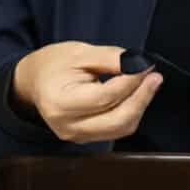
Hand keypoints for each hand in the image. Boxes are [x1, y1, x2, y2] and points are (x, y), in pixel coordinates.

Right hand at [12, 43, 162, 143]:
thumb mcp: (80, 52)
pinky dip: (131, 112)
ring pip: (120, 128)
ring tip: (149, 82)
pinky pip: (116, 129)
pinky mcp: (86, 137)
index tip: (146, 65)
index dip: (131, 81)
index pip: (105, 97)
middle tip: (155, 77)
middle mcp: (68, 126)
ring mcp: (76, 135)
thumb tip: (139, 64)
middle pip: (117, 120)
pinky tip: (136, 94)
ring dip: (139, 105)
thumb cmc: (53, 65)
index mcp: (60, 103)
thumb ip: (111, 58)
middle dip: (141, 98)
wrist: (34, 81)